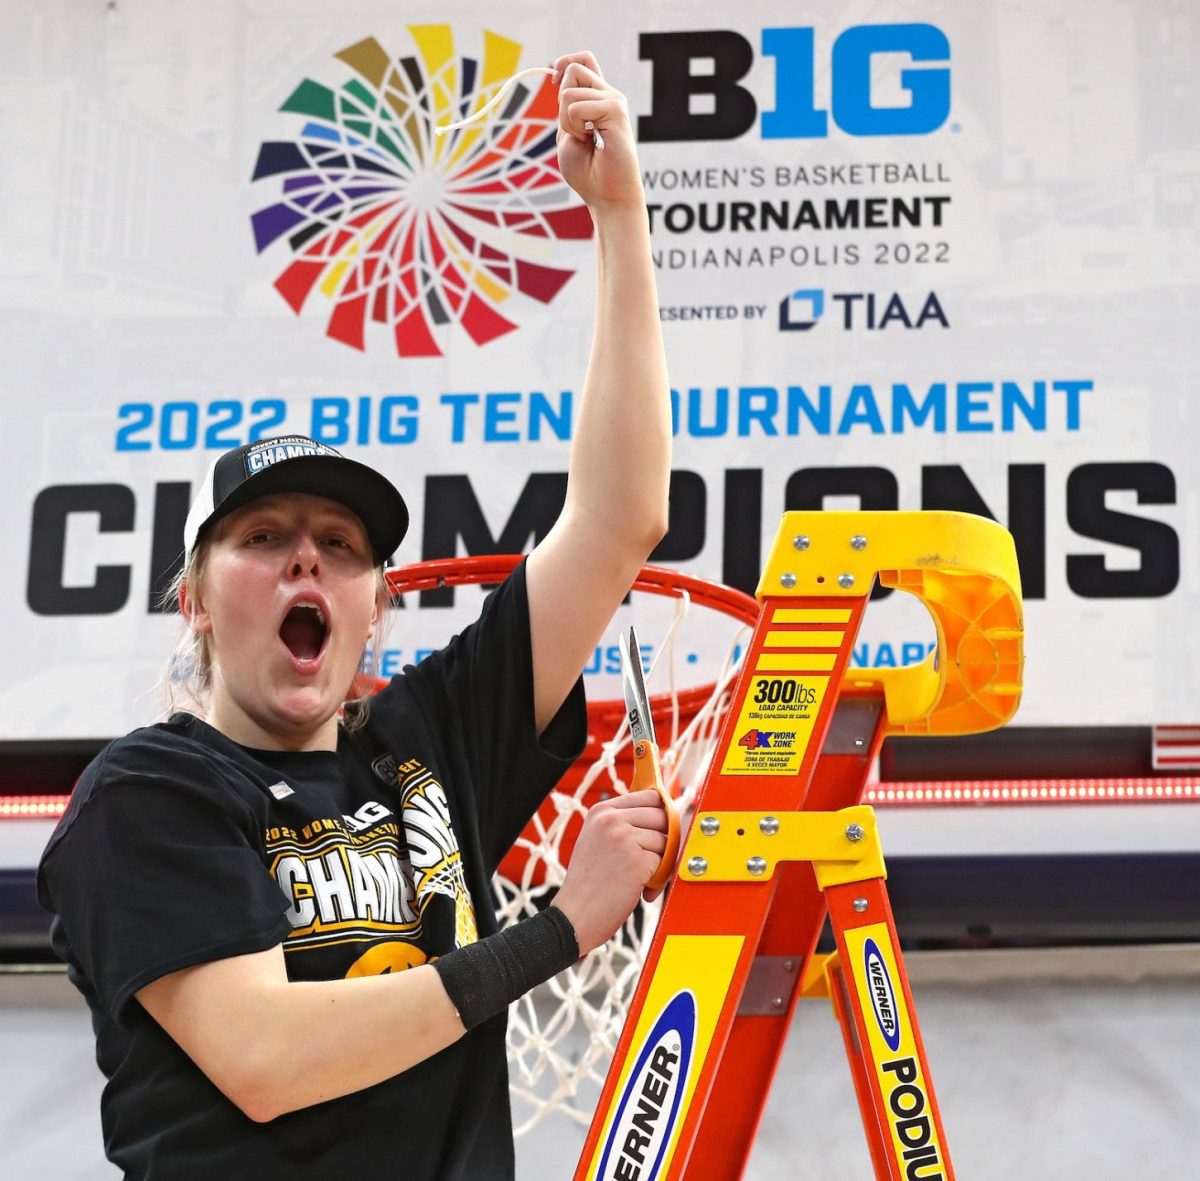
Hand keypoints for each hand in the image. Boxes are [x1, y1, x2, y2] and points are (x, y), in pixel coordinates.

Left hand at [553, 51, 643, 211]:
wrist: (607, 197)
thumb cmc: (588, 174)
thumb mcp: (566, 135)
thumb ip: (564, 109)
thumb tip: (561, 78)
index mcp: (598, 100)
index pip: (583, 60)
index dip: (565, 63)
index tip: (555, 81)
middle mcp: (608, 96)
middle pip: (574, 69)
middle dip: (562, 102)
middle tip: (576, 131)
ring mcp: (614, 101)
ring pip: (570, 90)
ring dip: (567, 121)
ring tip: (585, 140)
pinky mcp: (616, 110)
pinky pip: (577, 107)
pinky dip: (575, 127)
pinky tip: (591, 141)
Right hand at [553, 789, 667, 954]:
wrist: (574, 916)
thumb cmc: (589, 885)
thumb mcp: (597, 841)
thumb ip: (622, 825)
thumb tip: (664, 814)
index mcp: (601, 811)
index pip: (649, 796)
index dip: (661, 813)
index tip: (663, 828)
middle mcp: (611, 819)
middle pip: (662, 816)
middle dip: (665, 839)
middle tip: (655, 860)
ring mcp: (624, 837)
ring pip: (666, 841)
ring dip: (662, 862)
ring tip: (642, 880)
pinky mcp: (637, 859)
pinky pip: (665, 862)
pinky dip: (659, 880)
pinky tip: (642, 892)